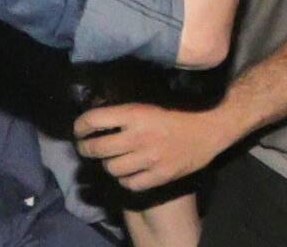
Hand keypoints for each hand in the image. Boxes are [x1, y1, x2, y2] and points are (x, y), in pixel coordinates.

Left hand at [74, 101, 238, 192]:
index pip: (93, 120)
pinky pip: (131, 183)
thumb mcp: (147, 103)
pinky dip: (125, 179)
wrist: (208, 129)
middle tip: (85, 147)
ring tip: (110, 159)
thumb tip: (96, 112)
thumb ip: (123, 111)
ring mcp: (149, 159)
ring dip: (107, 164)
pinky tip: (127, 173)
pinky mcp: (160, 176)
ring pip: (111, 168)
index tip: (78, 130)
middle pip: (97, 148)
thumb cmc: (177, 112)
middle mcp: (138, 137)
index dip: (79, 126)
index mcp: (134, 114)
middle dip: (85, 148)